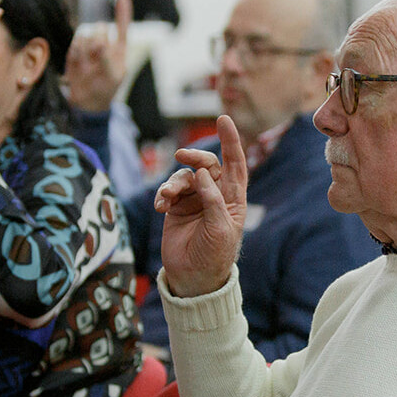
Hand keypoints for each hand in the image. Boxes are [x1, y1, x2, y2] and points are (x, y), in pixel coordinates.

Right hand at [66, 0, 133, 112]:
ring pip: (86, 36)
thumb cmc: (106, 89)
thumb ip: (109, 59)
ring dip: (87, 50)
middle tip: (98, 58)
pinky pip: (74, 45)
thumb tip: (101, 43)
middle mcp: (103, 44)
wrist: (87, 103)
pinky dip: (77, 53)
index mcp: (118, 50)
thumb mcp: (113, 77)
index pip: (122, 27)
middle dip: (99, 42)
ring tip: (89, 66)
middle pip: (100, 30)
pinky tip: (80, 64)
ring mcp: (88, 48)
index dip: (122, 12)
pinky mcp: (73, 53)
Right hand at [155, 116, 247, 296]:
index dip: (231, 141)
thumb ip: (213, 200)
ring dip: (173, 183)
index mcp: (233, 198)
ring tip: (166, 198)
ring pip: (183, 177)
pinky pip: (168, 191)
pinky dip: (163, 195)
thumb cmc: (214, 255)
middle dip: (194, 157)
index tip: (223, 119)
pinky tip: (161, 206)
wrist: (193, 278)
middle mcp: (214, 195)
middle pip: (206, 164)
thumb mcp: (220, 228)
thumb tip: (203, 173)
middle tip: (181, 156)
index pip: (235, 164)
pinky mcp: (176, 209)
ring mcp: (194, 201)